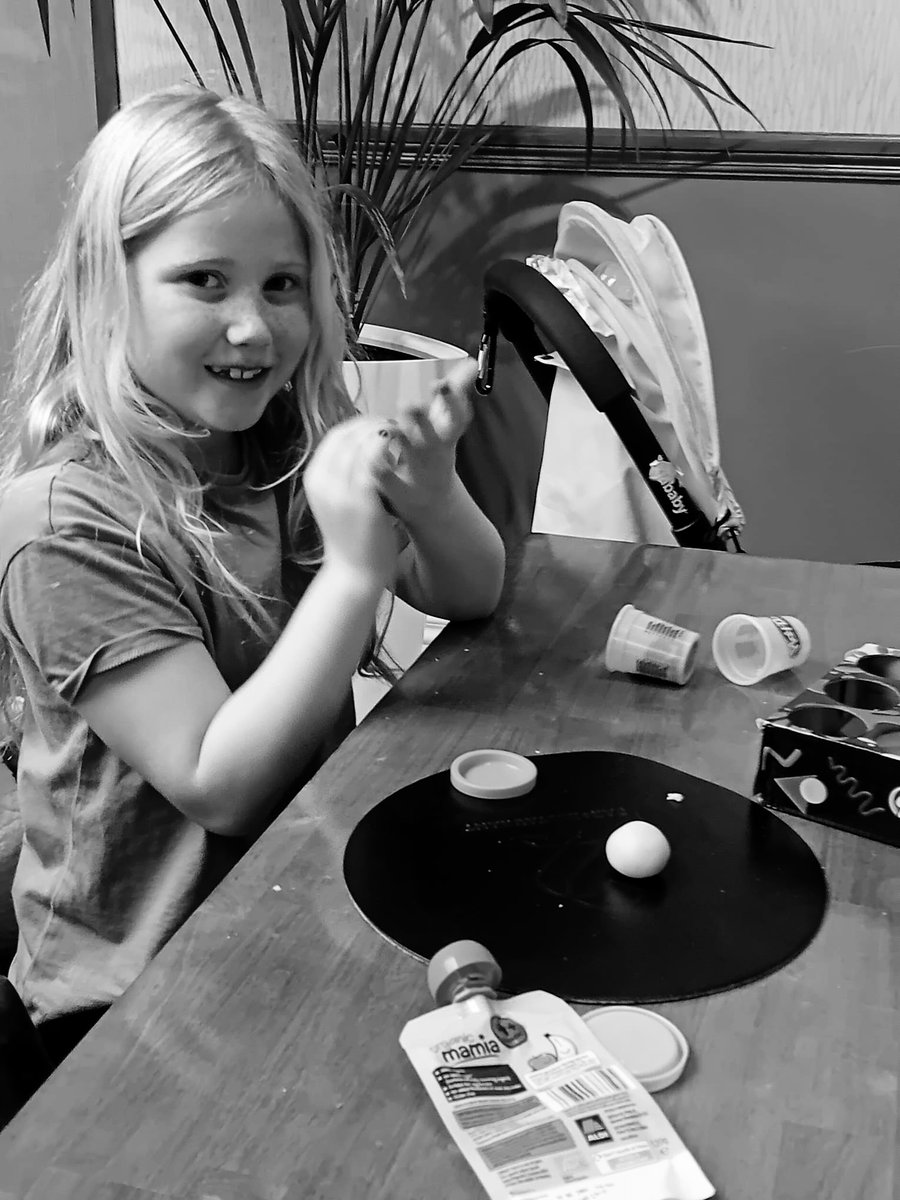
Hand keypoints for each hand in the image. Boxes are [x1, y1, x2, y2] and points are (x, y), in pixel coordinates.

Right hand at [303, 416, 400, 588]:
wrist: (354, 573)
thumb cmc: (351, 537)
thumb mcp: (337, 500)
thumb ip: (344, 474)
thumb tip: (363, 446)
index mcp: (314, 477)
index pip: (335, 436)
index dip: (359, 425)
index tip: (379, 425)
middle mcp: (321, 479)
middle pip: (346, 433)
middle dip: (372, 424)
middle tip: (396, 424)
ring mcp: (339, 489)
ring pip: (361, 442)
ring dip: (383, 432)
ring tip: (403, 435)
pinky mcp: (360, 499)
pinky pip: (374, 460)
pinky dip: (389, 449)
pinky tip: (403, 452)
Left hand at [373, 358, 476, 522]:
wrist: (433, 503)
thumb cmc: (435, 453)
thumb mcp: (448, 424)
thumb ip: (457, 392)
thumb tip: (472, 362)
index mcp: (446, 436)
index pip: (457, 418)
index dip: (452, 402)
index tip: (442, 384)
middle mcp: (434, 454)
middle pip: (432, 436)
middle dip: (422, 421)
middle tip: (410, 404)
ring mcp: (417, 473)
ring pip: (410, 456)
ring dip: (402, 441)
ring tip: (392, 428)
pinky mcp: (398, 490)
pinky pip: (388, 479)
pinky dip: (381, 469)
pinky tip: (372, 457)